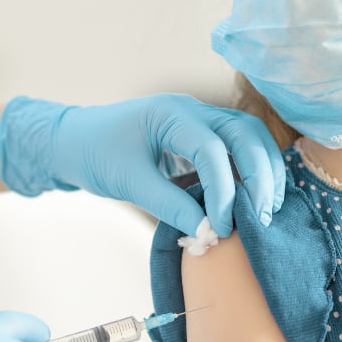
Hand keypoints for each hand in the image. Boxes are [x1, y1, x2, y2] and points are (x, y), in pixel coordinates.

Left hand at [0, 94, 285, 237]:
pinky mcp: (202, 135)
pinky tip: (255, 200)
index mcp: (170, 113)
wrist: (75, 140)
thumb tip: (208, 232)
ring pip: (249, 136)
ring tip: (266, 210)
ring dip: (263, 170)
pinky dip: (252, 170)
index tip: (221, 226)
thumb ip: (169, 205)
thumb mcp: (128, 182)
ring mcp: (200, 118)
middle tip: (262, 217)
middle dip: (259, 174)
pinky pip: (239, 146)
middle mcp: (192, 109)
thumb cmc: (95, 154)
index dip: (223, 190)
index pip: (212, 148)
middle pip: (245, 133)